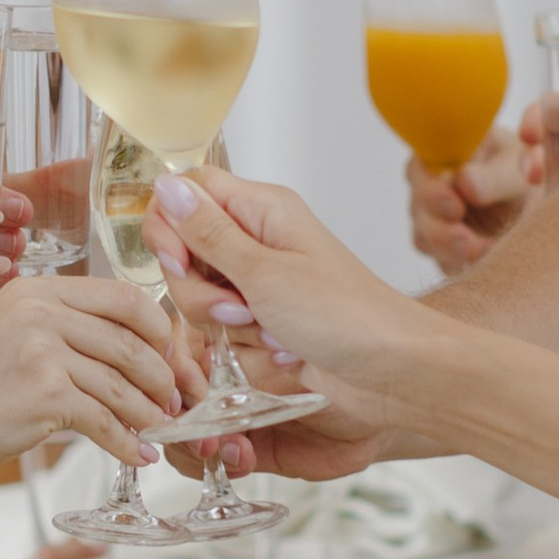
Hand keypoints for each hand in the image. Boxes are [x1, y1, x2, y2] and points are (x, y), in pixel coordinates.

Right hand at [0, 273, 184, 479]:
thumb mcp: (8, 333)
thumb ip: (61, 328)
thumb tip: (131, 347)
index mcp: (36, 289)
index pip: (123, 296)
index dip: (159, 328)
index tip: (171, 356)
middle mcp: (40, 311)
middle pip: (132, 341)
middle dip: (165, 376)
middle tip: (177, 401)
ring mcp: (42, 351)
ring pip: (123, 384)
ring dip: (148, 413)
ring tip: (159, 430)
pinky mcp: (43, 394)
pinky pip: (105, 420)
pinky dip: (127, 442)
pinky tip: (137, 455)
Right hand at [142, 167, 429, 477]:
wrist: (393, 372)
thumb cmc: (347, 315)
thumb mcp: (265, 272)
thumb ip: (208, 233)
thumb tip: (165, 186)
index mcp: (263, 210)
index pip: (189, 191)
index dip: (169, 224)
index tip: (176, 260)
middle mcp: (258, 240)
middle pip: (186, 250)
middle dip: (198, 289)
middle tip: (240, 307)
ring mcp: (260, 283)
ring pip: (199, 296)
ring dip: (223, 323)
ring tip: (268, 332)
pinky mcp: (264, 322)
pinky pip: (223, 331)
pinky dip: (243, 347)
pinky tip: (281, 352)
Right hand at [408, 127, 530, 273]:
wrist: (539, 205)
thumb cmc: (524, 172)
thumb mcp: (518, 167)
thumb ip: (495, 176)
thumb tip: (465, 183)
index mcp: (444, 151)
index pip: (421, 166)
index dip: (431, 188)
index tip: (455, 206)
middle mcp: (430, 183)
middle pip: (419, 206)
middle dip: (439, 225)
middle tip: (464, 236)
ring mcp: (431, 217)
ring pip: (425, 236)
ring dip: (451, 248)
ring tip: (482, 251)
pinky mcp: (441, 247)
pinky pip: (440, 259)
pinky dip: (460, 262)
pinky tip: (486, 260)